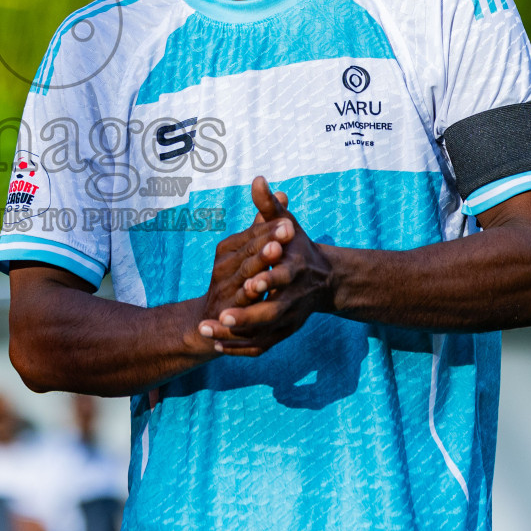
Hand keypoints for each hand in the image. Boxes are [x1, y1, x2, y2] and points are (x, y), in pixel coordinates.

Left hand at [205, 177, 335, 355]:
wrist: (323, 279)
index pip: (281, 278)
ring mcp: (289, 319)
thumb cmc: (298, 248)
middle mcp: (294, 298)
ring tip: (208, 333)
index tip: (244, 286)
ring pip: (264, 334)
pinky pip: (262, 347)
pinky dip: (241, 350)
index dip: (265, 283)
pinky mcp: (283, 333)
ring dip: (236, 338)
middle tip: (221, 318)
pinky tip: (218, 347)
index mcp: (295, 270)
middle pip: (272, 313)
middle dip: (247, 317)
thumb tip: (258, 180)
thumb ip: (269, 207)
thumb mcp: (286, 225)